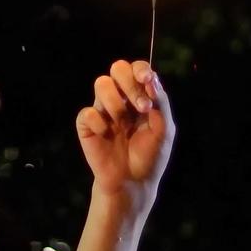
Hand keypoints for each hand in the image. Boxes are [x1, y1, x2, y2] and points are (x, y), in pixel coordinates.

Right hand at [76, 60, 174, 211]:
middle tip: (141, 107)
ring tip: (123, 124)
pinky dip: (99, 123)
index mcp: (139, 97)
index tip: (147, 80)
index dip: (140, 70)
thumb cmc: (150, 156)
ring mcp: (102, 110)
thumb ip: (160, 102)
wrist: (133, 182)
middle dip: (129, 84)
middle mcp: (120, 99)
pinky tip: (106, 136)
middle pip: (117, 68)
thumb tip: (151, 79)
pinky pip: (87, 112)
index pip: (137, 69)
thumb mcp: (164, 130)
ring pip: (101, 83)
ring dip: (116, 102)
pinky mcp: (86, 125)